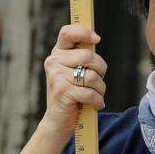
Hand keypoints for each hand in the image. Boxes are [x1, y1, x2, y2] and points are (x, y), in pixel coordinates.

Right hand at [41, 25, 105, 142]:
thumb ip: (82, 56)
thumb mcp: (75, 71)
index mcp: (57, 52)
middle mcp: (53, 61)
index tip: (97, 39)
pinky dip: (98, 101)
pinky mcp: (62, 92)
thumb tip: (95, 38)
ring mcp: (56, 76)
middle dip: (101, 70)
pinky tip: (95, 104)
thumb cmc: (72, 93)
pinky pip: (90, 93)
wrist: (58, 121)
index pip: (67, 32)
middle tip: (98, 81)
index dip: (83, 32)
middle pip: (88, 56)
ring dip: (100, 89)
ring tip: (95, 95)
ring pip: (92, 76)